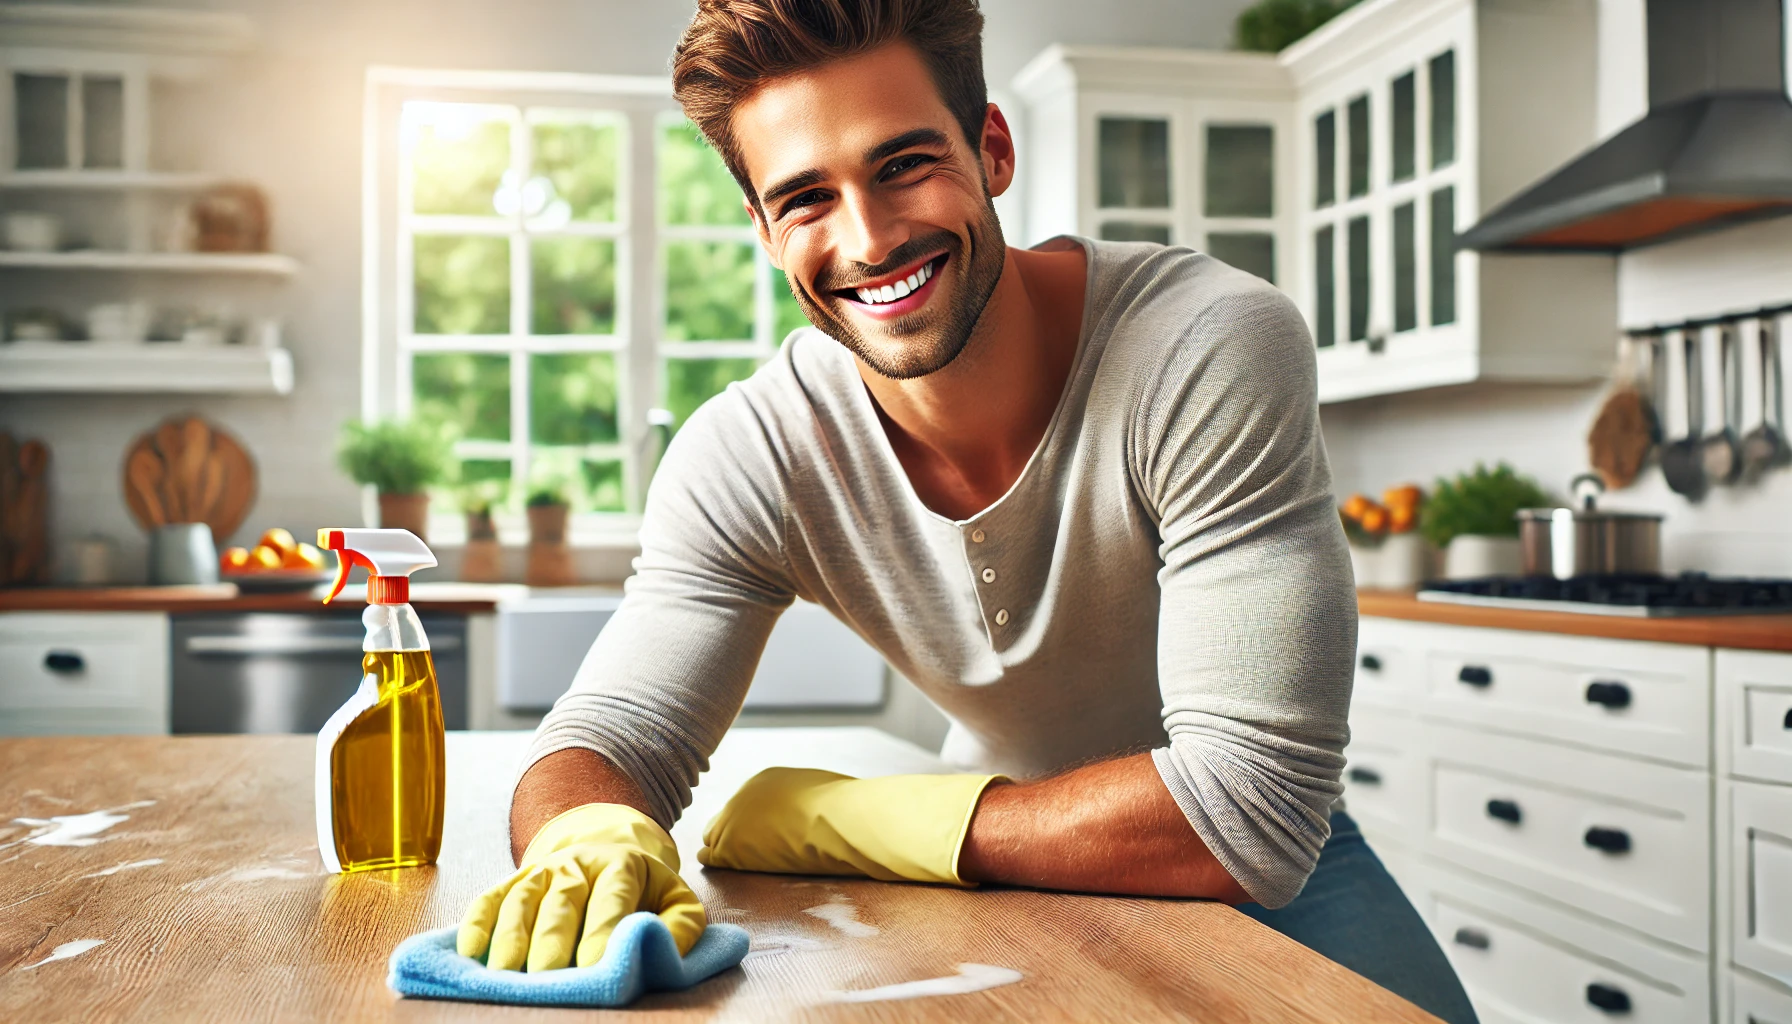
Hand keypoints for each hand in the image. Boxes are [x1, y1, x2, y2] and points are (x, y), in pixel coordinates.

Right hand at [457, 803, 704, 971]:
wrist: (608, 856)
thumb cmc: (644, 894)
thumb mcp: (674, 901)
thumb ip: (680, 924)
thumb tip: (664, 947)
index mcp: (622, 865)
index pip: (611, 896)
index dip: (602, 929)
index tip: (593, 964)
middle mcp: (577, 863)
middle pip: (562, 899)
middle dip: (553, 938)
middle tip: (548, 976)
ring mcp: (541, 870)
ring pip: (522, 899)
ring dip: (511, 936)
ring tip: (506, 973)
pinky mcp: (512, 881)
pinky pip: (490, 898)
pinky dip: (477, 923)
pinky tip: (470, 952)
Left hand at [698, 767, 1003, 884]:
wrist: (845, 820)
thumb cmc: (848, 812)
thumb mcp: (825, 799)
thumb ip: (809, 806)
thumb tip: (826, 817)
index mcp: (767, 780)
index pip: (744, 805)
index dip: (744, 822)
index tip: (747, 836)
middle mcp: (746, 794)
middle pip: (722, 819)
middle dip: (723, 835)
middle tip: (720, 851)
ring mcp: (735, 817)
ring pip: (712, 838)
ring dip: (717, 850)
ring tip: (715, 861)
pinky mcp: (731, 842)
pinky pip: (713, 856)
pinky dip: (715, 863)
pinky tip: (715, 867)